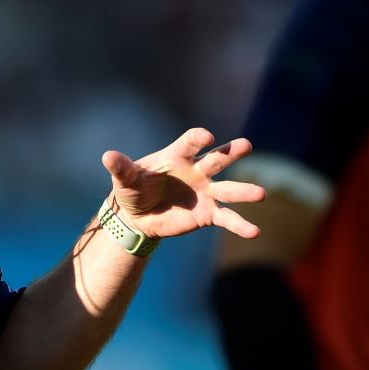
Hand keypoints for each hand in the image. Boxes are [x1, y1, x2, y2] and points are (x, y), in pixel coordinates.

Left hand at [101, 127, 264, 239]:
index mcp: (177, 156)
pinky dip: (241, 225)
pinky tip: (254, 231)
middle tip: (245, 144)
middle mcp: (197, 171)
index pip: (190, 143)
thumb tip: (107, 156)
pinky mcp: (208, 213)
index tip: (206, 137)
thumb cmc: (133, 189)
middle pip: (217, 159)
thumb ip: (121, 168)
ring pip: (229, 189)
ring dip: (244, 191)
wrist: (138, 216)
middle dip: (231, 152)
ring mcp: (205, 192)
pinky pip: (227, 218)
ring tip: (261, 194)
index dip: (198, 139)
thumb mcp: (125, 179)